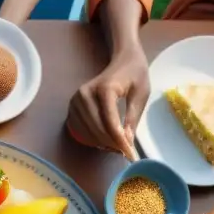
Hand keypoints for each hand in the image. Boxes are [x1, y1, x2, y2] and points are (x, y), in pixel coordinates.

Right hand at [68, 41, 149, 159]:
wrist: (123, 59)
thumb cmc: (135, 75)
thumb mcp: (141, 95)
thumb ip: (132, 118)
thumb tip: (126, 142)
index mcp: (105, 89)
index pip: (110, 122)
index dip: (119, 141)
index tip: (130, 154)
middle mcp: (85, 94)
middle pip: (96, 129)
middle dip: (112, 144)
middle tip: (126, 152)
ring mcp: (76, 100)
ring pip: (87, 132)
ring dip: (102, 143)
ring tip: (117, 146)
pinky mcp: (72, 106)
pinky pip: (79, 129)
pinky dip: (91, 139)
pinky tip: (104, 140)